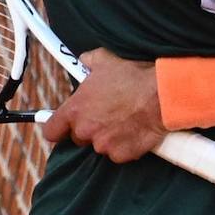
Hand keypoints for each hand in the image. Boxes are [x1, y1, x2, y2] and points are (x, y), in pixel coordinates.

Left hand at [40, 47, 166, 162]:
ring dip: (109, 136)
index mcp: (75, 110)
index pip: (51, 130)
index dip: (58, 128)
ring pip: (101, 145)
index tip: (63, 126)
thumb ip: (88, 62)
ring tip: (126, 119)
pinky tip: (135, 129)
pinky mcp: (122, 154)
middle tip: (106, 114)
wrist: (162, 94)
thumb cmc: (134, 75)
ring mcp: (104, 145)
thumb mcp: (105, 59)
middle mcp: (86, 130)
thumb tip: (84, 61)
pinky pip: (119, 153)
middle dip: (90, 128)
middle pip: (79, 137)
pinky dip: (125, 144)